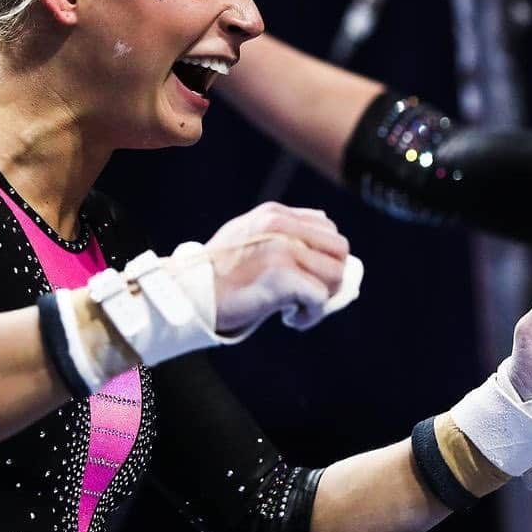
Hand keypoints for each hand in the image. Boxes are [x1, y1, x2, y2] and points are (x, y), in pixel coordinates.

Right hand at [203, 202, 349, 333]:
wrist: (191, 295)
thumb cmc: (220, 274)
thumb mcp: (249, 237)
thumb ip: (284, 234)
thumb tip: (326, 248)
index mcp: (275, 213)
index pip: (328, 228)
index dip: (325, 256)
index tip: (307, 277)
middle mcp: (282, 225)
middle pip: (340, 248)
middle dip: (332, 275)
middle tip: (308, 294)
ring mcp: (283, 248)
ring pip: (336, 273)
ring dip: (322, 297)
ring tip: (296, 307)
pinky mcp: (283, 276)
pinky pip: (320, 298)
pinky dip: (310, 315)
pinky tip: (289, 318)